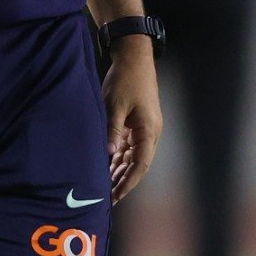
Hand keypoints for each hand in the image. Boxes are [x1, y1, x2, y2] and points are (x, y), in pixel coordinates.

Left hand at [104, 42, 161, 202]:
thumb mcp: (115, 105)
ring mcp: (144, 128)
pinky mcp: (137, 122)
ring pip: (133, 156)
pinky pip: (129, 146)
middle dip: (123, 181)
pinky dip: (119, 157)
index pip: (141, 164)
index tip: (116, 196)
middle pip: (138, 164)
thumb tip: (108, 154)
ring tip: (105, 186)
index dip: (128, 182)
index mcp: (149, 130)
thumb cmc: (125, 80)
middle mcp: (150, 132)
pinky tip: (107, 165)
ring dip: (120, 170)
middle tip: (107, 198)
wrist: (133, 57)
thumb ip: (112, 131)